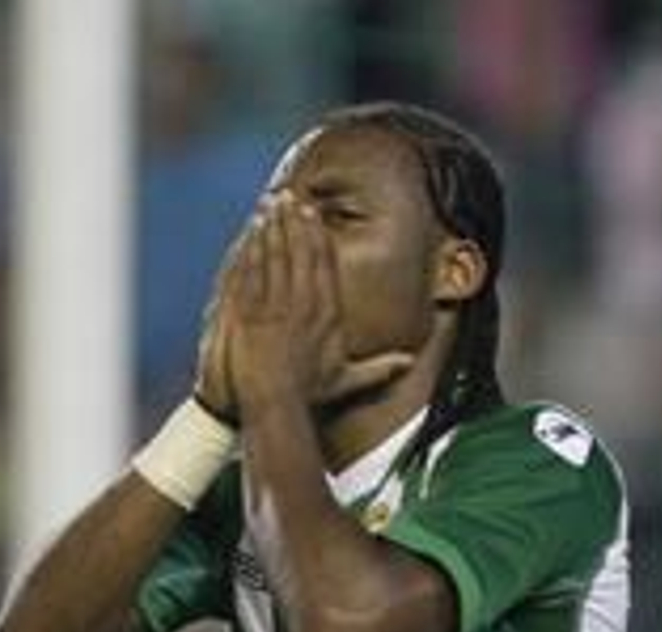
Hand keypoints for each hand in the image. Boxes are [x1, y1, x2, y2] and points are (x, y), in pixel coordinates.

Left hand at [197, 194, 412, 413]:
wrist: (275, 406)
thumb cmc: (308, 396)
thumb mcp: (346, 381)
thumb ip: (379, 368)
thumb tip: (410, 363)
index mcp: (326, 312)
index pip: (324, 262)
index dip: (317, 234)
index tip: (312, 214)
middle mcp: (303, 302)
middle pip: (300, 250)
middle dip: (294, 220)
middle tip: (289, 196)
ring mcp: (275, 305)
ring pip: (276, 254)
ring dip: (274, 226)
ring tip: (271, 205)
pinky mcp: (251, 312)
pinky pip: (252, 271)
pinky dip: (252, 248)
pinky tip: (251, 231)